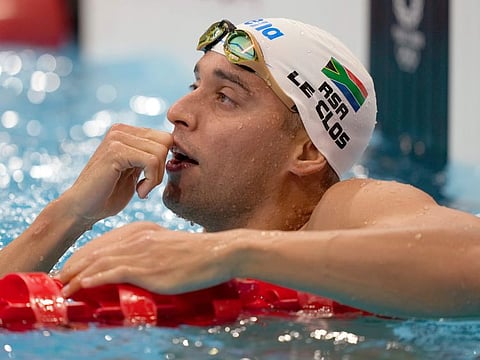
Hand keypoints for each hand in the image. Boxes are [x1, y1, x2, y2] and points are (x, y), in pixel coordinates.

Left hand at [58, 222, 234, 296]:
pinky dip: (93, 279)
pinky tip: (80, 286)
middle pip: (96, 250)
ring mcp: (142, 252)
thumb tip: (137, 264)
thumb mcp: (169, 244)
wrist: (218, 252)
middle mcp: (137, 238)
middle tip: (59, 277)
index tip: (72, 266)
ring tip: (62, 287)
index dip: (84, 255)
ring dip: (77, 276)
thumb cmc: (197, 252)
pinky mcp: (148, 267)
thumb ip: (149, 249)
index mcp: (141, 230)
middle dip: (74, 265)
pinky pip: (113, 272)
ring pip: (99, 262)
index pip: (104, 242)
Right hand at [63, 124, 172, 223]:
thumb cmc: (109, 194)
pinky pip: (152, 161)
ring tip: (142, 190)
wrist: (83, 209)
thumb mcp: (136, 171)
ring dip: (157, 177)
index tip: (151, 180)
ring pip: (160, 151)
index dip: (164, 162)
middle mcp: (121, 130)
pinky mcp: (115, 151)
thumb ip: (150, 157)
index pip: (165, 138)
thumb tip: (175, 146)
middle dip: (162, 168)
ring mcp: (117, 138)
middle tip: (147, 186)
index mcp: (127, 132)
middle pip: (166, 141)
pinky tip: (140, 192)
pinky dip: (152, 181)